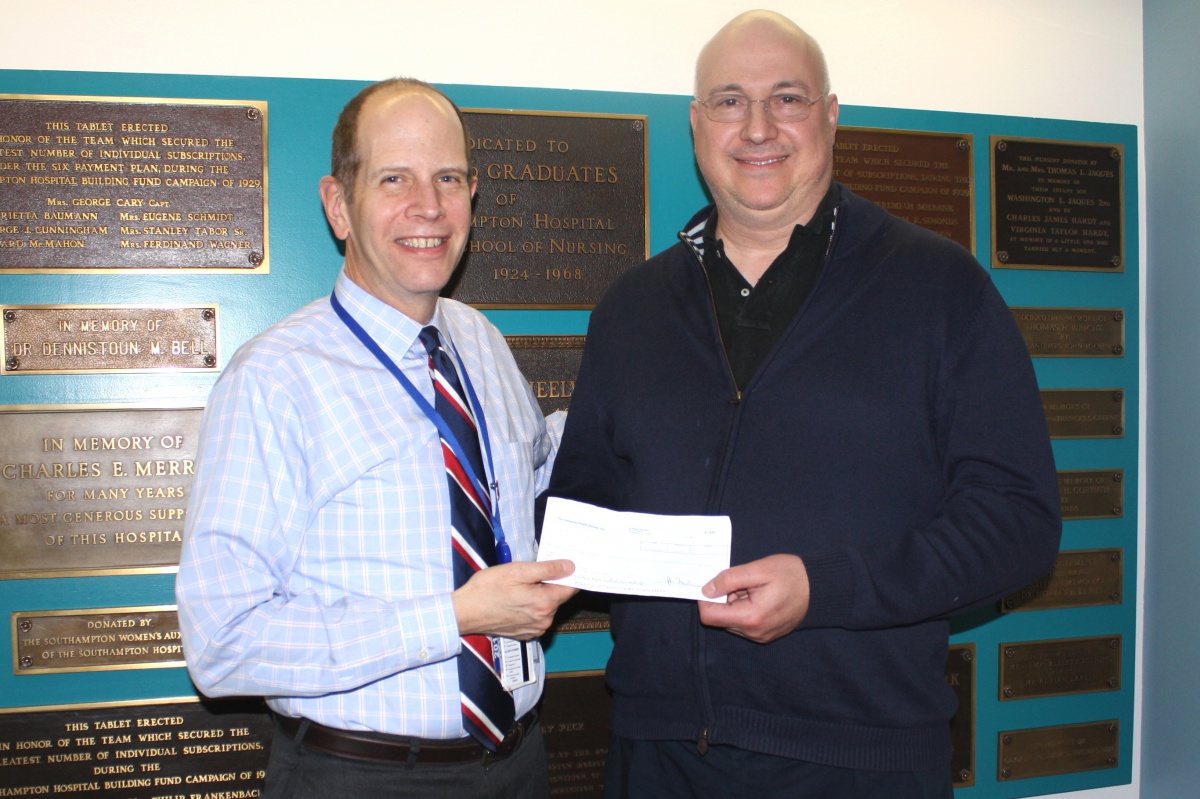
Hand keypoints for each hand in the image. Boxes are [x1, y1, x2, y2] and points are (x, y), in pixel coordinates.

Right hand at [453, 560, 577, 639]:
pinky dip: (531, 608)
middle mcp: (544, 620)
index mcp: (544, 603)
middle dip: (549, 584)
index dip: (568, 575)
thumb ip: (547, 569)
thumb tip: (570, 566)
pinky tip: (516, 601)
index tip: (563, 565)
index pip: (570, 588)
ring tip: (519, 588)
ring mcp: (535, 629)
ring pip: (547, 607)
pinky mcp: (525, 634)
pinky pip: (537, 617)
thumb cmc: (488, 588)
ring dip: (540, 596)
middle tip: (530, 574)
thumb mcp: (517, 571)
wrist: (465, 612)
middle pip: (558, 597)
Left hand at [697, 554, 809, 643]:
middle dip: (724, 600)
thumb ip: (729, 579)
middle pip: (720, 619)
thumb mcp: (759, 569)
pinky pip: (744, 624)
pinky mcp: (766, 635)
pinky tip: (760, 597)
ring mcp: (760, 636)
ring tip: (754, 589)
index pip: (709, 616)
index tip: (713, 583)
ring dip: (735, 604)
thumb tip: (706, 589)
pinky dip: (744, 610)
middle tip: (742, 583)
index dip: (705, 599)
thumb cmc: (792, 575)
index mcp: (751, 618)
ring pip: (731, 622)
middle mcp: (754, 633)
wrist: (821, 588)